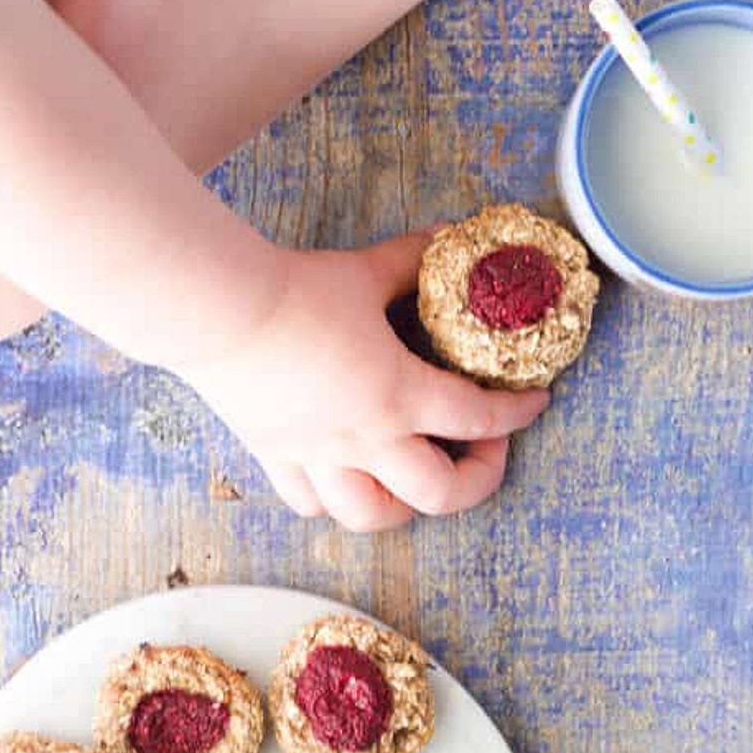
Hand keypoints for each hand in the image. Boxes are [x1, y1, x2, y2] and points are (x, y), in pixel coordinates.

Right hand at [176, 233, 549, 530]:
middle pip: (439, 496)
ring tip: (414, 475)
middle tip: (482, 450)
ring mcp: (318, 458)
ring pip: (373, 517)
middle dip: (478, 480)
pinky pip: (311, 503)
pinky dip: (335, 500)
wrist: (218, 310)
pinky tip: (345, 475)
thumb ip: (413, 260)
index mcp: (399, 395)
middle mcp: (365, 440)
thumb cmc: (295, 292)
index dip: (517, 413)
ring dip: (406, 505)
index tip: (533, 403)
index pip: (478, 417)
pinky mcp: (276, 457)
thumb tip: (447, 235)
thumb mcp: (367, 271)